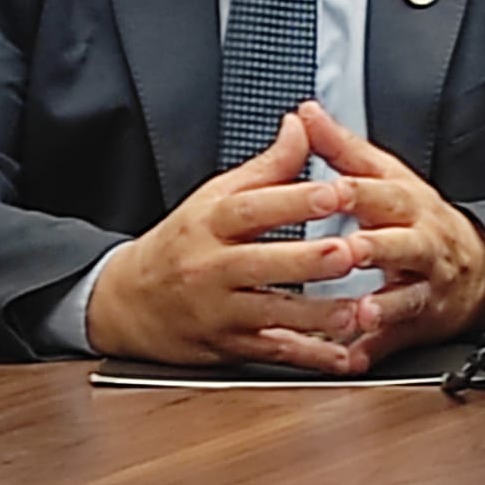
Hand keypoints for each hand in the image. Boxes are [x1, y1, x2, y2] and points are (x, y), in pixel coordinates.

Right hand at [86, 112, 363, 370]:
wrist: (127, 301)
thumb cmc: (181, 242)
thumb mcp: (215, 196)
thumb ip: (266, 167)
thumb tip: (301, 126)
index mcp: (211, 223)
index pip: (251, 208)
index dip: (294, 200)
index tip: (335, 193)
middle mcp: (212, 268)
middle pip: (260, 263)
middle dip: (307, 260)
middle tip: (350, 252)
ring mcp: (219, 311)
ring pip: (270, 314)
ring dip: (318, 316)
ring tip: (358, 311)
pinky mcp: (229, 346)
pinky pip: (274, 353)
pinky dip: (312, 357)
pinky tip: (344, 356)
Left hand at [299, 101, 484, 371]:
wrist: (478, 265)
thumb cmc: (417, 217)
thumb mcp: (385, 174)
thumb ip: (342, 147)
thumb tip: (305, 113)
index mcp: (405, 203)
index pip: (380, 192)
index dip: (356, 191)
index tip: (331, 190)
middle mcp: (420, 242)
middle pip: (400, 242)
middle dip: (376, 247)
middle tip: (348, 252)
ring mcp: (425, 283)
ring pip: (408, 295)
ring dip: (384, 305)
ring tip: (360, 312)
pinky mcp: (422, 321)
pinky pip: (400, 338)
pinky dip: (378, 348)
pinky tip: (354, 358)